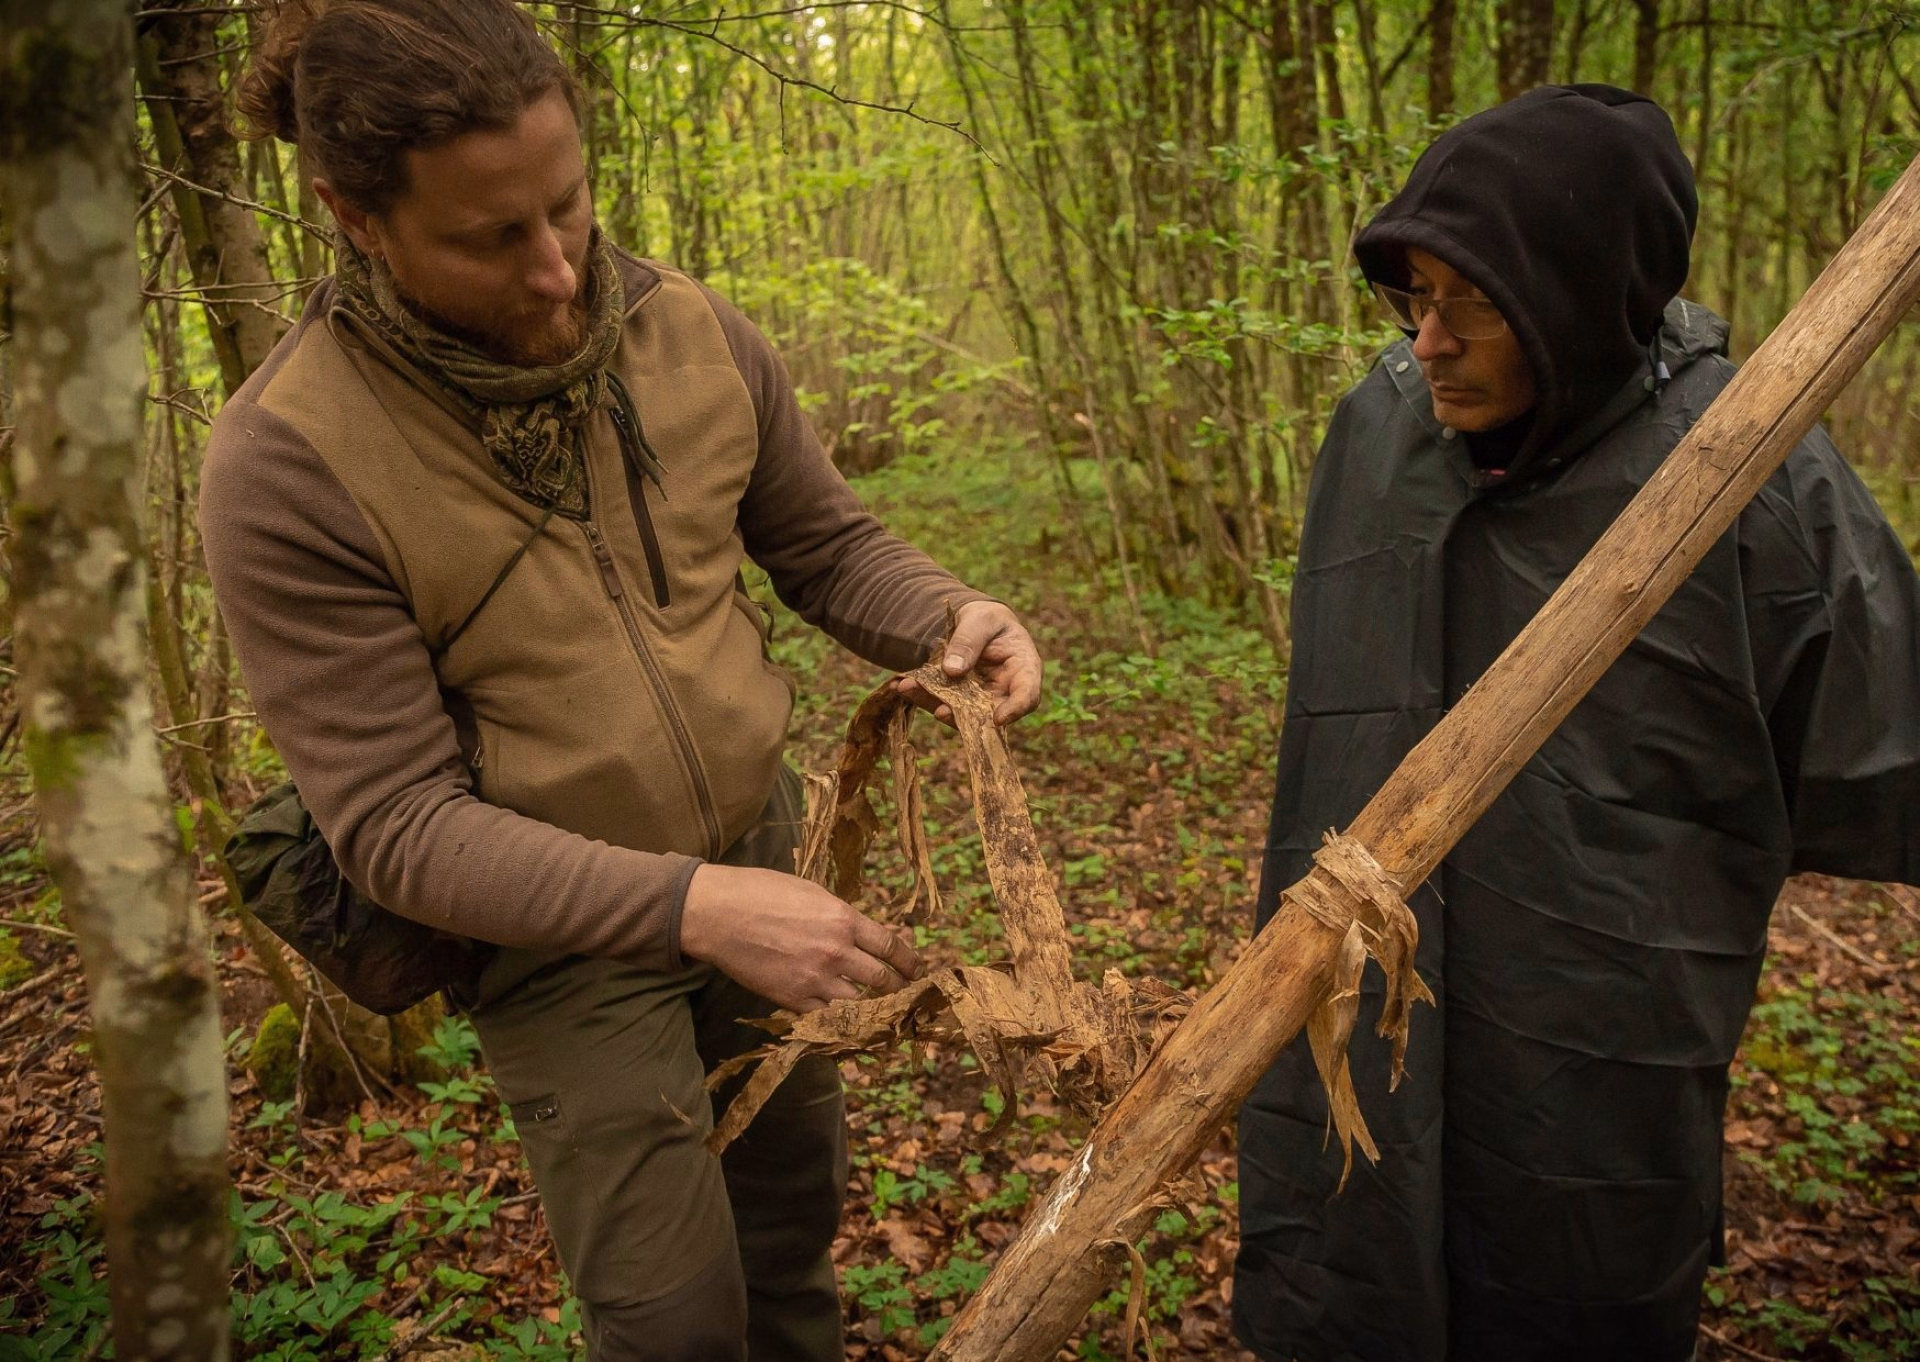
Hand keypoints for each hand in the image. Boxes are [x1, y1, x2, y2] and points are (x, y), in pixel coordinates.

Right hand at [679, 863, 923, 1012]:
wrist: (719, 915)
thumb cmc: (761, 893)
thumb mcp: (811, 893)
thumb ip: (841, 916)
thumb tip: (864, 933)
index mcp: (843, 919)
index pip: (890, 946)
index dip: (909, 961)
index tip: (916, 968)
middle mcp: (836, 952)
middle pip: (883, 979)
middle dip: (899, 989)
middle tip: (905, 994)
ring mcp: (815, 979)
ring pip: (859, 1003)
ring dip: (873, 1008)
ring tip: (881, 1011)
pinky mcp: (793, 999)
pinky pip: (827, 1017)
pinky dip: (840, 1020)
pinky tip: (847, 1021)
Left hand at [895, 600, 1043, 725]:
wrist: (972, 624)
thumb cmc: (987, 620)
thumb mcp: (980, 620)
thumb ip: (969, 641)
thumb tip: (952, 671)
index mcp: (1023, 668)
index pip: (1028, 695)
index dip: (1016, 709)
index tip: (998, 719)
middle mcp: (1004, 692)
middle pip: (990, 713)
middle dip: (964, 715)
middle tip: (940, 711)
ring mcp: (980, 701)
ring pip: (960, 713)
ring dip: (933, 704)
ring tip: (907, 687)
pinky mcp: (958, 702)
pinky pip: (941, 703)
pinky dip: (921, 696)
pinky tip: (901, 685)